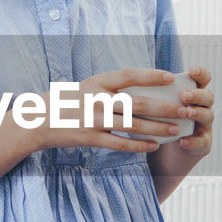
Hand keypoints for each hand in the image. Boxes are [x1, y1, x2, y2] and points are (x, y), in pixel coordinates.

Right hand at [24, 67, 186, 153]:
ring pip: (133, 124)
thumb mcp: (86, 86)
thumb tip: (141, 89)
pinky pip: (120, 143)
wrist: (37, 122)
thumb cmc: (66, 102)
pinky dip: (138, 145)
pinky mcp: (90, 138)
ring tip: (176, 129)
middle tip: (184, 109)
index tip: (171, 76)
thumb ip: (109, 87)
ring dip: (157, 127)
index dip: (151, 75)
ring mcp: (94, 119)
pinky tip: (153, 146)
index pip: (129, 75)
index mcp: (97, 81)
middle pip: (138, 102)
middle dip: (164, 107)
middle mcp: (97, 99)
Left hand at [144, 65, 213, 201]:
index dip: (200, 73)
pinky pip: (201, 142)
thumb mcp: (155, 106)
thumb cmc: (158, 121)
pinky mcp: (202, 144)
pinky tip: (182, 140)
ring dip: (197, 113)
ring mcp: (204, 126)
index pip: (202, 78)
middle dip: (197, 94)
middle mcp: (202, 107)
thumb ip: (151, 94)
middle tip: (183, 95)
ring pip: (208, 116)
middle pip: (208, 96)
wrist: (167, 152)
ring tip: (187, 113)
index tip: (191, 70)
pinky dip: (192, 141)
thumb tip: (127, 84)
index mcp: (193, 93)